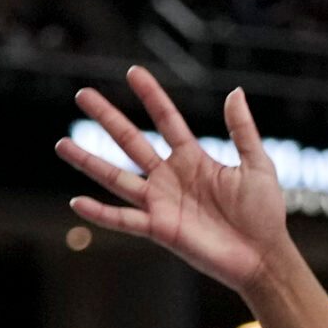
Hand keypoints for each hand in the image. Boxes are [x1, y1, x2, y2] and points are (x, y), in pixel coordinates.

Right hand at [57, 69, 289, 292]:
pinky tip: (77, 202)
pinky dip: (100, 213)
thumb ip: (242, 130)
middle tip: (82, 95)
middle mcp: (171, 177)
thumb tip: (234, 91)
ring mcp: (162, 203)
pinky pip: (124, 220)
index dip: (151, 96)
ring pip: (117, 177)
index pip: (166, 120)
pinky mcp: (160, 229)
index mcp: (194, 158)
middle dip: (107, 118)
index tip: (132, 72)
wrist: (263, 255)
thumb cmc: (265, 212)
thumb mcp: (257, 164)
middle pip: (131, 141)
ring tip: (62, 144)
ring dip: (89, 161)